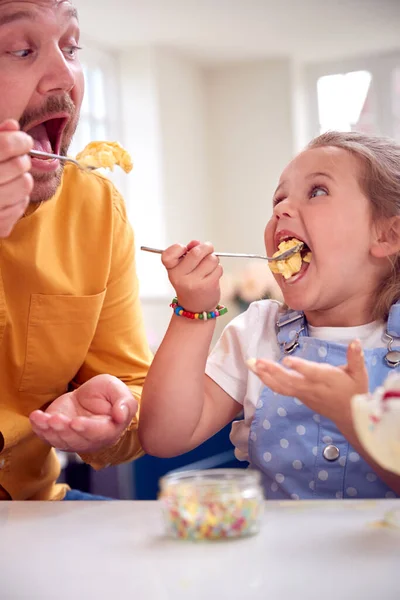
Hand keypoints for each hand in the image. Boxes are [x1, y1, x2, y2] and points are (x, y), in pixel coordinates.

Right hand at [0, 119, 33, 236]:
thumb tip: (13, 126)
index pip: (5, 145)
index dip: (20, 140)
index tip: (24, 140)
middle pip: (20, 165)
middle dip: (22, 160)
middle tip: (15, 161)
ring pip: (26, 185)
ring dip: (22, 179)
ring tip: (10, 179)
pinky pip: (22, 205)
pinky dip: (18, 199)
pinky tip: (6, 196)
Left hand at [29, 375, 136, 453]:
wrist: (89, 398)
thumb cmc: (107, 395)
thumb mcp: (118, 391)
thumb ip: (124, 402)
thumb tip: (122, 416)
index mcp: (110, 429)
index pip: (99, 434)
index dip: (87, 429)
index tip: (75, 422)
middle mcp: (91, 439)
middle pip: (77, 440)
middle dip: (64, 430)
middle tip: (55, 419)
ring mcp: (73, 439)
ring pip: (61, 441)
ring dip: (50, 431)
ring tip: (42, 418)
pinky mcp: (58, 435)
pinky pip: (48, 437)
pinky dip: (39, 429)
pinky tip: (35, 417)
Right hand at [162, 240, 222, 311]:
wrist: (195, 307)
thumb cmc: (190, 282)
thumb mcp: (183, 268)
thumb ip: (188, 252)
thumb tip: (197, 243)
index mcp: (171, 270)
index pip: (168, 255)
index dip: (177, 248)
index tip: (184, 249)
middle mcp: (180, 277)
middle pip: (196, 252)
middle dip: (206, 247)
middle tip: (208, 249)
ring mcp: (194, 282)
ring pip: (211, 259)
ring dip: (214, 259)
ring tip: (209, 266)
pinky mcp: (208, 286)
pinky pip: (218, 268)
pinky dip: (218, 269)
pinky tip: (212, 274)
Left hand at [248, 340, 367, 425]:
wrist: (350, 417)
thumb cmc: (355, 391)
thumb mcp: (360, 374)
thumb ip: (356, 357)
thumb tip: (355, 341)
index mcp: (328, 379)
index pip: (312, 373)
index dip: (300, 367)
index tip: (287, 360)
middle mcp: (313, 387)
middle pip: (290, 380)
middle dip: (272, 371)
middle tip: (257, 361)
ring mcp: (304, 394)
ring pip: (282, 386)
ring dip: (265, 376)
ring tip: (251, 364)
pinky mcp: (300, 396)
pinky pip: (281, 389)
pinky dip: (269, 381)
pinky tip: (258, 371)